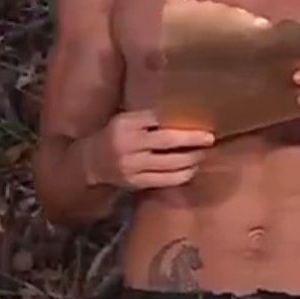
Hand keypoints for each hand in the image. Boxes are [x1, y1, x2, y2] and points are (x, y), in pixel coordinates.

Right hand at [80, 109, 213, 190]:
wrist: (89, 162)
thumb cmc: (113, 136)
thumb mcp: (124, 120)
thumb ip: (147, 119)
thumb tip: (182, 116)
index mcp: (126, 123)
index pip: (158, 119)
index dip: (179, 121)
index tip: (198, 119)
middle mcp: (128, 144)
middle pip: (167, 140)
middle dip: (192, 139)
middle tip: (210, 138)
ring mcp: (132, 165)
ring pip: (170, 163)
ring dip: (191, 159)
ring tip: (203, 154)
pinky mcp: (135, 182)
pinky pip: (164, 180)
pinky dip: (182, 175)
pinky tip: (191, 170)